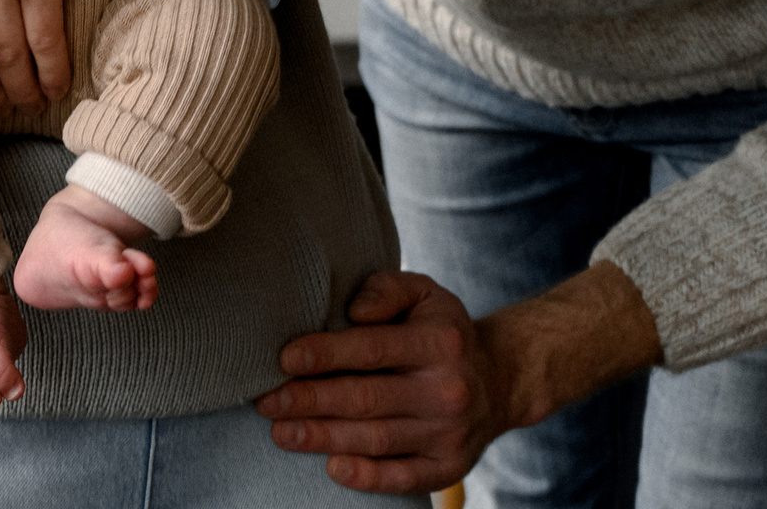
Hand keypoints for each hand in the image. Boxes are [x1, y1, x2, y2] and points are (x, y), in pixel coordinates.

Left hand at [258, 263, 661, 493]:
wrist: (500, 381)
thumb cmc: (440, 332)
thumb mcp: (425, 293)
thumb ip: (387, 288)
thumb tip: (354, 309)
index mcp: (439, 342)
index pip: (372, 349)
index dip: (325, 354)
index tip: (283, 359)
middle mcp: (448, 390)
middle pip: (367, 399)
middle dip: (310, 401)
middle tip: (267, 402)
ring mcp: (449, 433)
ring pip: (377, 439)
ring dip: (324, 438)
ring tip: (281, 433)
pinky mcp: (449, 468)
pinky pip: (403, 478)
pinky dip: (367, 477)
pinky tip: (332, 467)